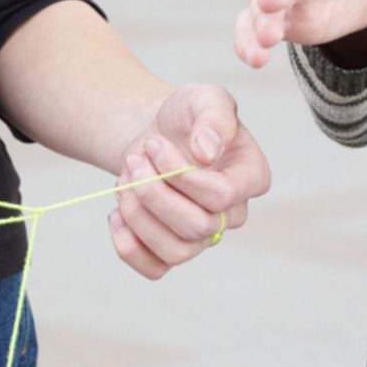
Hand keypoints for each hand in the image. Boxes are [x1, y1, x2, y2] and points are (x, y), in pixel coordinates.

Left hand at [108, 85, 270, 278]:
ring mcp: (202, 237)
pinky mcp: (172, 249)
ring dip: (139, 217)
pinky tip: (116, 214)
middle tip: (135, 160)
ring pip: (176, 252)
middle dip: (154, 193)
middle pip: (197, 227)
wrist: (156, 135)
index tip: (154, 144)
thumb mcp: (205, 97)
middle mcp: (231, 215)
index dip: (181, 175)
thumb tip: (207, 153)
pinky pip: (155, 269)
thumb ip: (214, 116)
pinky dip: (128, 247)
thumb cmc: (186, 116)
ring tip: (124, 182)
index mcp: (251, 177)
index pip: (221, 196)